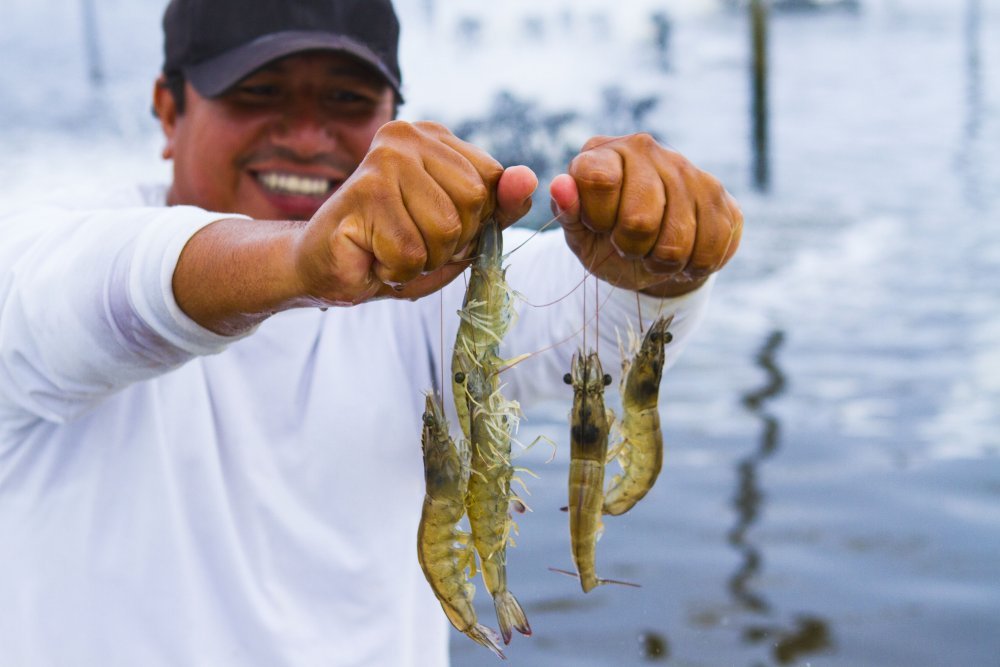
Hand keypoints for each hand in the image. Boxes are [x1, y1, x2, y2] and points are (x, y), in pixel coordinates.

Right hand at [295, 120, 536, 304]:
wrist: (321, 267)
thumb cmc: (393, 247)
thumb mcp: (461, 232)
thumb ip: (499, 207)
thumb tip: (528, 176)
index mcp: (434, 138)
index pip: (492, 180)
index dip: (474, 221)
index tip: (434, 226)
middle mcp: (408, 137)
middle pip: (474, 203)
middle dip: (450, 243)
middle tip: (410, 241)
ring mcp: (383, 160)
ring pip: (446, 230)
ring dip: (423, 260)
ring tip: (391, 248)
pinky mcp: (363, 193)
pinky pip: (412, 253)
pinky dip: (397, 271)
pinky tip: (373, 257)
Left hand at [550, 134, 742, 296]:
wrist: (652, 248)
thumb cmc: (605, 237)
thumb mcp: (579, 232)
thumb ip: (567, 212)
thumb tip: (559, 185)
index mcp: (603, 153)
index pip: (598, 179)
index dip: (599, 218)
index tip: (600, 227)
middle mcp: (646, 150)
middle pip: (641, 220)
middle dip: (631, 248)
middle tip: (629, 245)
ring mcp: (688, 169)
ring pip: (679, 240)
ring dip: (662, 262)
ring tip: (654, 252)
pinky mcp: (719, 195)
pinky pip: (713, 245)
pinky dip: (694, 265)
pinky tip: (683, 255)